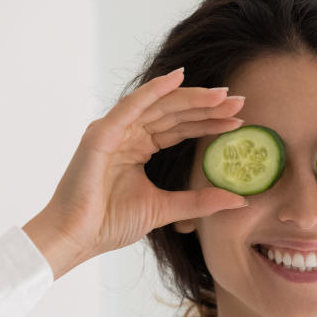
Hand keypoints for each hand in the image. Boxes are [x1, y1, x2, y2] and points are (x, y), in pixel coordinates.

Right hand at [38, 68, 248, 262]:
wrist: (77, 238)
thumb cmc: (110, 224)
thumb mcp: (166, 210)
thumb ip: (200, 202)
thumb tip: (239, 200)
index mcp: (139, 148)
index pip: (181, 128)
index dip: (209, 123)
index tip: (239, 119)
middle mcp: (128, 134)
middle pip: (174, 113)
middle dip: (207, 107)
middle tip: (239, 101)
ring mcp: (114, 131)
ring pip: (159, 105)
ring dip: (191, 97)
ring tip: (222, 94)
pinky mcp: (102, 134)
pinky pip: (132, 106)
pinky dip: (154, 90)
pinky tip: (177, 78)